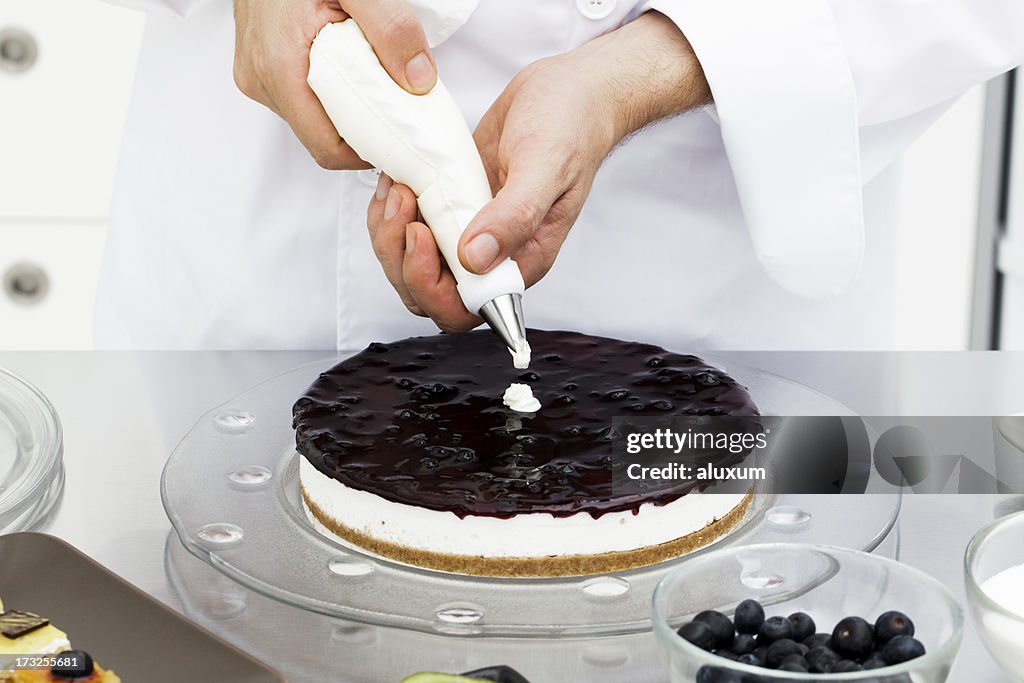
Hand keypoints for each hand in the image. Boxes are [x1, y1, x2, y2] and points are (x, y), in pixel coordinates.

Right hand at [233, 0, 436, 168]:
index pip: (326, 147)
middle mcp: (260, 78)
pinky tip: (350, 73)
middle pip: (319, 135)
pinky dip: (329, 92)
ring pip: (310, 117)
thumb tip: (419, 80)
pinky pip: (300, 96)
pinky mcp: (258, 66)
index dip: (366, 154)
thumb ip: (391, 29)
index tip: (398, 145)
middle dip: (360, 131)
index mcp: (279, 68)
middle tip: (396, 115)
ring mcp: (256, 74)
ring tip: (374, 87)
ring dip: (345, 110)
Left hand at [367, 11, 710, 330]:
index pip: (463, 308)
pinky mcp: (449, 205)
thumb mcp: (546, 167)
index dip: (430, 285)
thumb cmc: (570, 128)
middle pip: (425, 293)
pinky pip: (407, 228)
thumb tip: (475, 259)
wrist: (567, 93)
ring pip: (409, 263)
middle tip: (405, 203)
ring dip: (390, 234)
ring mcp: (465, 232)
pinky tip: (395, 180)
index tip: (423, 233)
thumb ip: (515, 216)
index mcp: (519, 262)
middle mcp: (490, 256)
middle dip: (401, 257)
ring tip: (398, 188)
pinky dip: (391, 211)